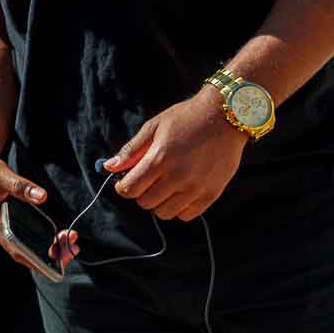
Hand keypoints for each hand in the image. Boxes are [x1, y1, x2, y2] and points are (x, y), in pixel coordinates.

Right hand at [0, 149, 60, 275]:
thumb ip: (20, 186)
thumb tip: (42, 196)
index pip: (19, 252)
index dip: (40, 258)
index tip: (61, 254)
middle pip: (27, 255)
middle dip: (52, 253)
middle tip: (73, 243)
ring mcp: (3, 230)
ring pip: (28, 249)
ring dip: (50, 248)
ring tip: (70, 239)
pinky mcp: (7, 225)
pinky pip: (26, 240)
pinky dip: (43, 240)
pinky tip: (57, 234)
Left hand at [105, 87, 247, 220]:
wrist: (224, 117)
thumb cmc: (185, 118)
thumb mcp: (153, 127)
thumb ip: (131, 150)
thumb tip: (109, 167)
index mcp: (160, 158)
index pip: (130, 189)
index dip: (122, 187)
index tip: (124, 181)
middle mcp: (178, 177)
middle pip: (146, 203)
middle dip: (140, 193)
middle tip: (146, 180)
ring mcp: (196, 187)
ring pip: (165, 213)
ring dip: (158, 203)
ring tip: (163, 186)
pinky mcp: (212, 194)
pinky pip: (187, 215)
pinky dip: (178, 208)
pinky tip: (179, 192)